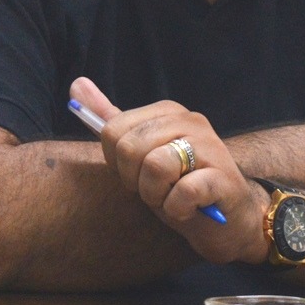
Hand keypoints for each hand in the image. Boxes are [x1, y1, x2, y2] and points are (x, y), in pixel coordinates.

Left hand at [70, 77, 266, 263]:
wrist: (228, 221)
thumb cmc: (181, 186)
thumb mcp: (141, 153)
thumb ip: (111, 120)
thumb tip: (76, 84)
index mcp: (169, 112)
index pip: (113, 130)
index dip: (118, 163)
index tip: (139, 174)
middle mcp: (191, 122)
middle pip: (129, 147)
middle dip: (134, 180)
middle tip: (157, 189)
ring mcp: (210, 147)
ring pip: (154, 166)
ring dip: (155, 195)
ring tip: (172, 197)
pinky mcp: (222, 177)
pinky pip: (181, 191)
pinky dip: (176, 209)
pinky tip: (188, 209)